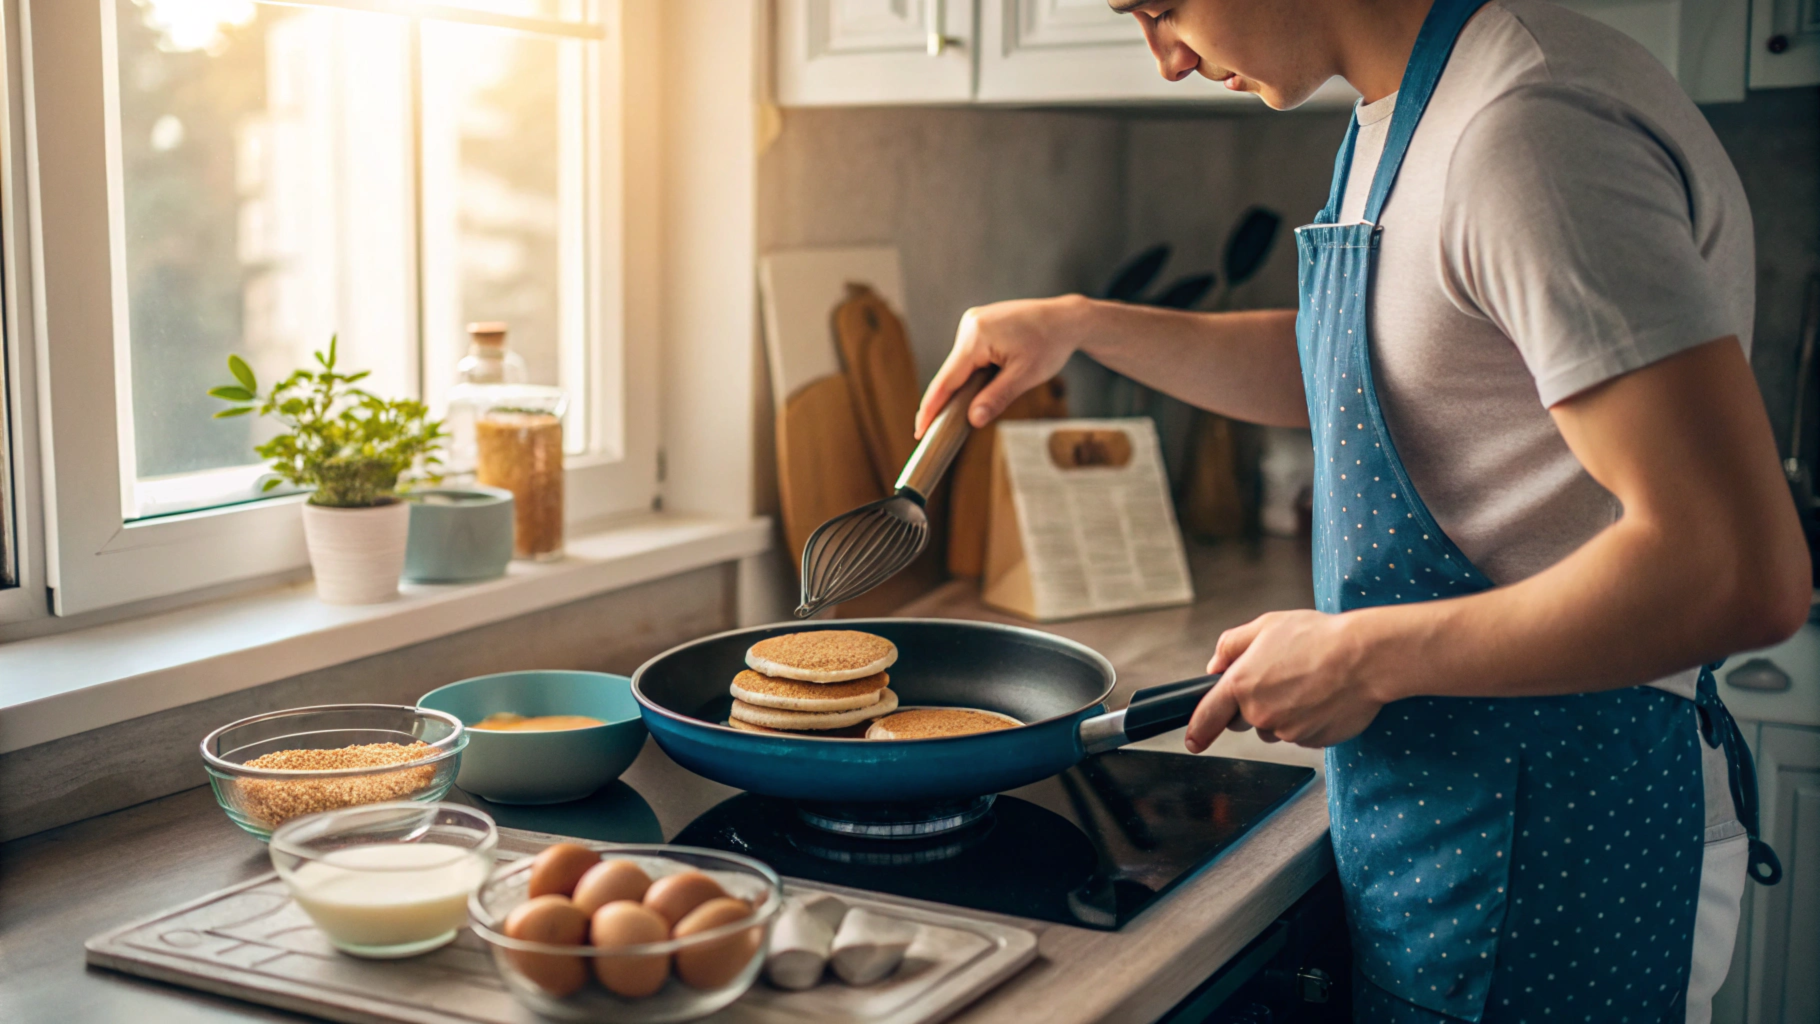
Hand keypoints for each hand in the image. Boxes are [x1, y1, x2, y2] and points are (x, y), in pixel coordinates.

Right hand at [915, 296, 1089, 437]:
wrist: (1066, 319)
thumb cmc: (1050, 344)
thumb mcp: (1025, 376)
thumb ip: (997, 398)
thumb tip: (973, 420)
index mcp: (977, 336)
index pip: (947, 379)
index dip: (931, 408)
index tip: (919, 430)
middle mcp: (969, 324)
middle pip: (951, 372)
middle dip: (946, 400)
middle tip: (933, 430)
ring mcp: (973, 322)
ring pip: (960, 365)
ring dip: (962, 386)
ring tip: (966, 406)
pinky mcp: (979, 324)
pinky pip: (969, 355)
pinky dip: (971, 373)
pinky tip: (980, 384)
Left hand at [1183, 610, 1385, 752]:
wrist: (1364, 658)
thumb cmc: (1318, 638)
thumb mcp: (1266, 626)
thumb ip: (1231, 646)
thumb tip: (1214, 666)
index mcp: (1241, 684)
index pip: (1208, 716)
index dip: (1198, 730)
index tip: (1193, 741)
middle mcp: (1260, 713)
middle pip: (1244, 720)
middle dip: (1253, 705)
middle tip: (1281, 679)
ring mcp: (1287, 731)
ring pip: (1274, 728)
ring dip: (1284, 712)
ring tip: (1308, 683)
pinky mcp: (1312, 741)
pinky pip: (1301, 734)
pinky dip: (1307, 720)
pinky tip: (1323, 696)